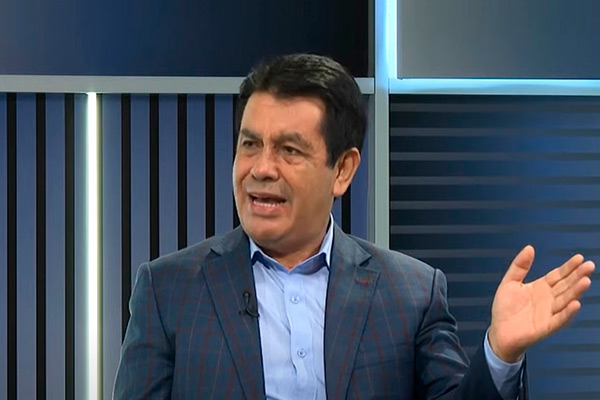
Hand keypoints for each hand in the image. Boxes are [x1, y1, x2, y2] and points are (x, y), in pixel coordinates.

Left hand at [488, 245, 594, 362]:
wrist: (499, 332)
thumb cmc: (505, 309)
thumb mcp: (510, 282)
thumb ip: (519, 266)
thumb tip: (529, 248)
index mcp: (540, 288)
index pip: (558, 275)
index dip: (568, 267)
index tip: (579, 258)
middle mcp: (548, 299)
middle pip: (565, 286)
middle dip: (577, 276)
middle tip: (589, 266)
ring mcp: (548, 313)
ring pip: (565, 300)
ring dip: (576, 292)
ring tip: (585, 281)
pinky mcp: (545, 327)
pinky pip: (558, 319)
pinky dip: (567, 313)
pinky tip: (575, 304)